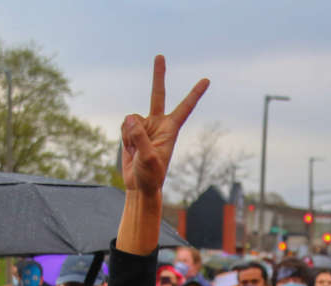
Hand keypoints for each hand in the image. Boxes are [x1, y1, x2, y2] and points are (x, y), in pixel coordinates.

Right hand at [120, 55, 209, 195]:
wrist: (140, 186)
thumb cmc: (150, 176)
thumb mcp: (148, 159)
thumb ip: (139, 137)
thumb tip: (131, 117)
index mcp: (170, 129)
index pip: (185, 107)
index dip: (195, 93)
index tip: (206, 80)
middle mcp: (158, 124)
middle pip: (157, 94)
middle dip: (158, 75)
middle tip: (160, 56)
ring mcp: (145, 126)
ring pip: (131, 118)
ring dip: (129, 134)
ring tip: (136, 152)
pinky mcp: (132, 131)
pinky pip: (124, 126)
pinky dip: (124, 137)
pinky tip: (130, 150)